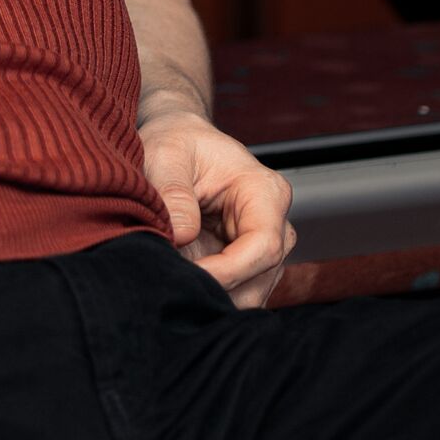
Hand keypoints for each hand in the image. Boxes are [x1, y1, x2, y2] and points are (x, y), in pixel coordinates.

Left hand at [138, 108, 295, 308]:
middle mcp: (274, 223)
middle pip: (259, 279)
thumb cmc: (177, 143)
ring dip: (208, 297)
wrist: (178, 144)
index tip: (184, 277)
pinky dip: (205, 296)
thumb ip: (173, 192)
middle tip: (166, 287)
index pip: (263, 247)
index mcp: (265, 192)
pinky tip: (176, 285)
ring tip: (168, 284)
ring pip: (248, 295)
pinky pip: (233, 294)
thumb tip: (181, 234)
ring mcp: (261, 248)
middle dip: (214, 290)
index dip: (226, 271)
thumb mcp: (165, 155)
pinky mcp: (243, 265)